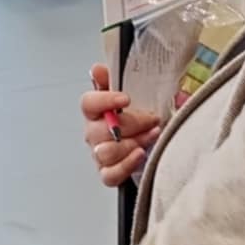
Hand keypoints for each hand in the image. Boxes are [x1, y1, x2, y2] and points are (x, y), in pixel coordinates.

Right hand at [84, 64, 162, 187]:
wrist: (156, 139)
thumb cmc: (143, 117)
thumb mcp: (137, 92)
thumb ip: (116, 79)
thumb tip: (97, 69)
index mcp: (97, 111)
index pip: (88, 103)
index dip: (105, 100)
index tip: (125, 99)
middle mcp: (94, 133)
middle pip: (101, 130)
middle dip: (132, 124)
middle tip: (152, 119)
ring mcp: (100, 154)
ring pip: (105, 152)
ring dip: (132, 143)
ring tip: (152, 135)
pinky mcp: (108, 173)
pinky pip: (110, 174)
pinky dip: (126, 164)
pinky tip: (140, 154)